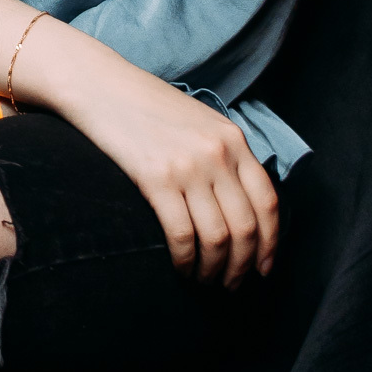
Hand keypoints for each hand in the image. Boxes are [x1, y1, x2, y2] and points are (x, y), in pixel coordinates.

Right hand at [69, 80, 278, 288]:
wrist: (101, 86)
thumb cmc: (147, 107)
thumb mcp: (199, 122)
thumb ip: (223, 155)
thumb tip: (238, 205)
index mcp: (233, 139)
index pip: (267, 202)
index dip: (270, 243)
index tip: (263, 268)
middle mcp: (218, 153)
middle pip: (245, 227)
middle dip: (242, 266)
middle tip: (230, 285)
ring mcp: (188, 166)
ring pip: (217, 237)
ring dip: (214, 269)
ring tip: (204, 280)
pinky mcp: (156, 179)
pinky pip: (182, 234)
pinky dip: (185, 260)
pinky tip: (180, 267)